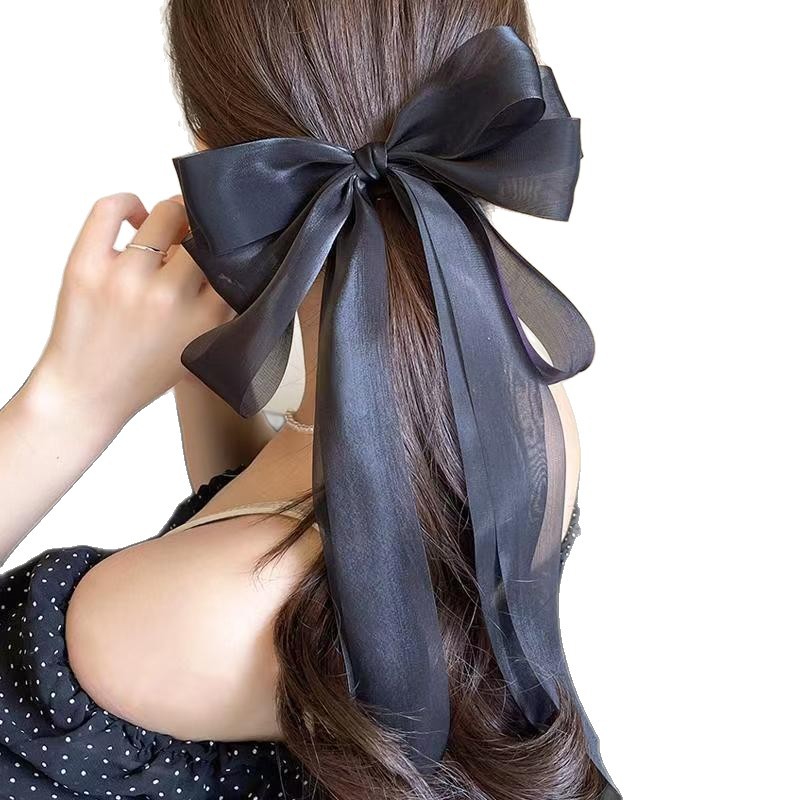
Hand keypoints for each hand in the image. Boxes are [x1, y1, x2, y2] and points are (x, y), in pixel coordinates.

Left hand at [25, 192, 233, 432]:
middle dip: (204, 228)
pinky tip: (135, 216)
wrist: (86, 393)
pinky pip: (111, 208)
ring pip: (164, 214)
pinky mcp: (86, 266)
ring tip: (168, 227)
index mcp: (205, 317)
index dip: (230, 248)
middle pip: (203, 232)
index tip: (226, 247)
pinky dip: (127, 202)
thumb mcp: (201, 346)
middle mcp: (168, 296)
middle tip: (198, 233)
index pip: (231, 261)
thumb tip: (230, 253)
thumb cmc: (144, 372)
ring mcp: (125, 279)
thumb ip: (222, 307)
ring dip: (173, 215)